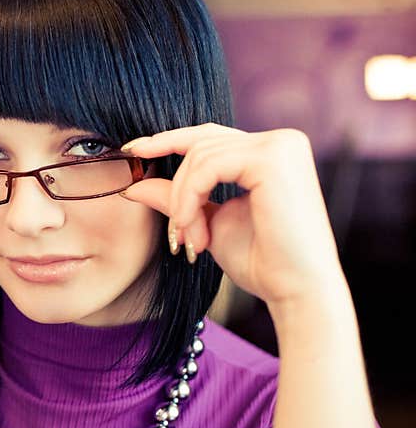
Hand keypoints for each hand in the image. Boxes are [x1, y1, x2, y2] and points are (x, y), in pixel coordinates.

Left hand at [121, 123, 346, 312]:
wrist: (295, 291)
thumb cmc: (261, 261)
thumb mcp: (208, 222)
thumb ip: (177, 198)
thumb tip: (133, 184)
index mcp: (271, 152)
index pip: (208, 136)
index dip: (167, 140)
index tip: (131, 152)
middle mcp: (281, 141)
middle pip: (200, 143)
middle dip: (177, 188)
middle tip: (175, 234)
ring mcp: (280, 146)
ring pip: (198, 157)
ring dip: (184, 203)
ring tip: (192, 241)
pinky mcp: (273, 158)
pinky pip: (207, 167)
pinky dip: (189, 199)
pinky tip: (195, 231)